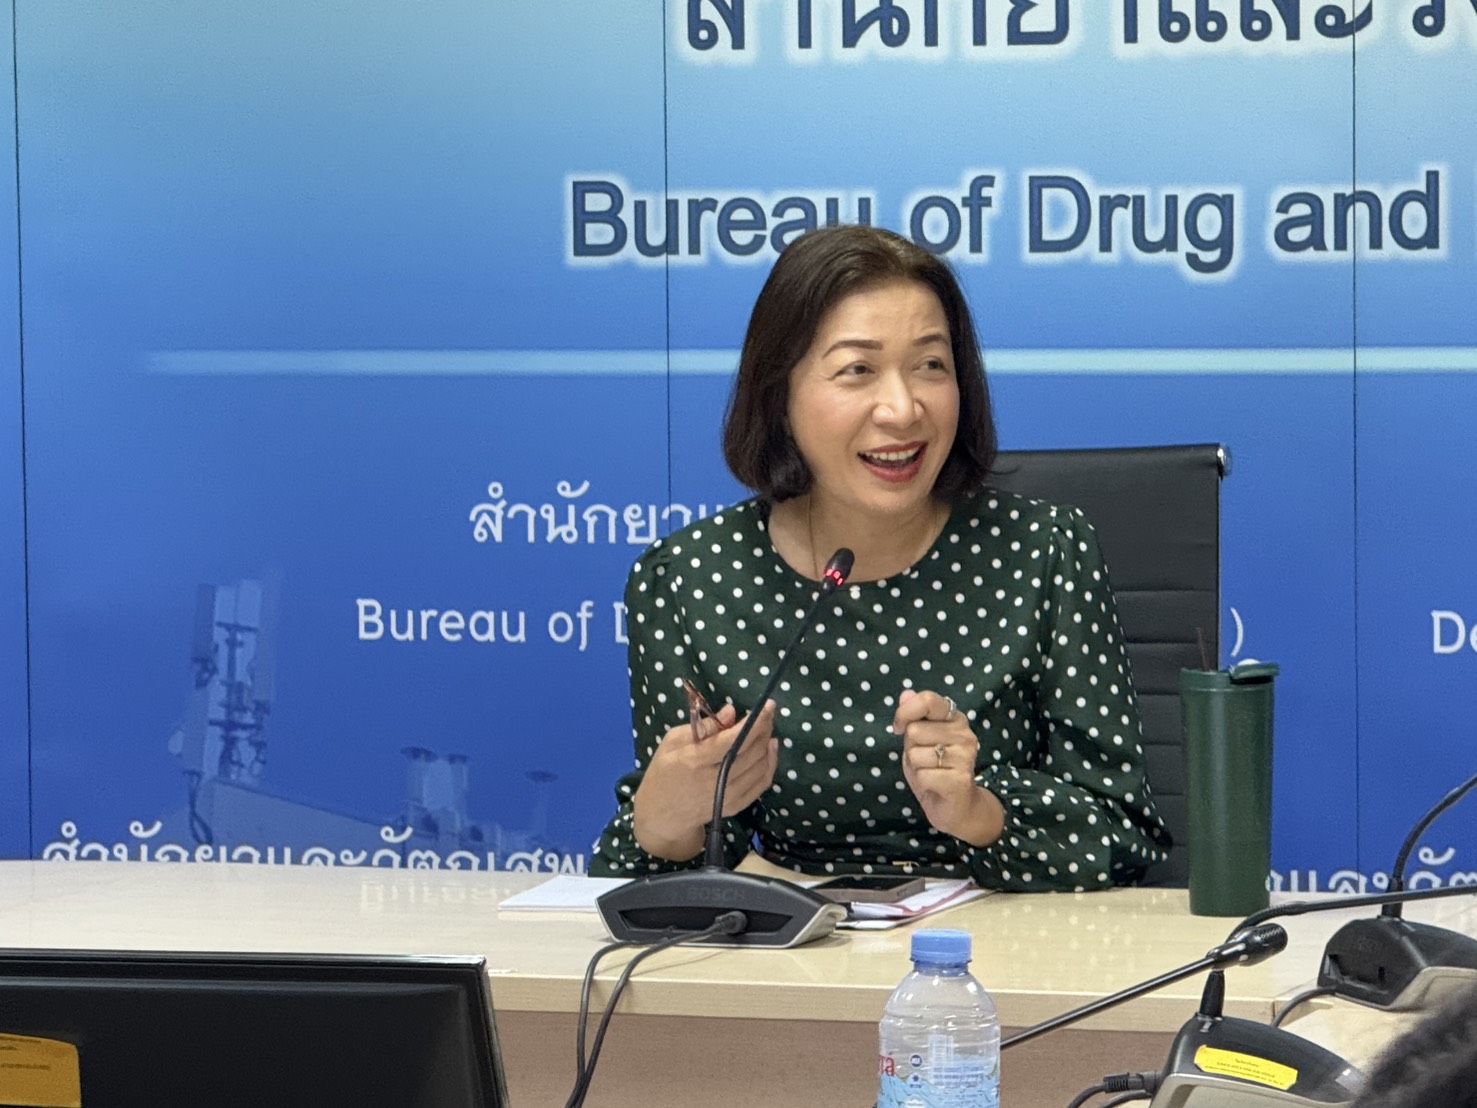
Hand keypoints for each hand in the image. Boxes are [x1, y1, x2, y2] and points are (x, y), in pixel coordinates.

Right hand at [632, 701, 778, 860]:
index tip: (768, 705)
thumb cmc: (664, 773)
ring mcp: (728, 797)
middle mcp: (715, 780)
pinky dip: (770, 764)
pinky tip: (770, 749)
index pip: (734, 739)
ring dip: (768, 744)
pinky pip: (762, 783)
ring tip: (767, 728)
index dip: (755, 721)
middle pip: (752, 752)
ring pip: (761, 767)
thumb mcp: (672, 742)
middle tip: (767, 714)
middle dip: (764, 729)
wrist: (662, 815)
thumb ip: (704, 727)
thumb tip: (731, 712)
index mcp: (696, 761)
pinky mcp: (736, 806)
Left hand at [893, 689, 1003, 847]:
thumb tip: (905, 693)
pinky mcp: (960, 779)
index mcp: (954, 718)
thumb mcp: (918, 742)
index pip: (928, 700)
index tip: (899, 728)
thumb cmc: (935, 770)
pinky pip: (923, 776)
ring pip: (916, 755)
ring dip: (916, 768)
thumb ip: (912, 718)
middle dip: (911, 748)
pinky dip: (922, 782)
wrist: (957, 808)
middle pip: (915, 731)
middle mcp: (964, 733)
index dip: (905, 712)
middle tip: (925, 759)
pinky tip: (935, 785)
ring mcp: (965, 756)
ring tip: (932, 772)